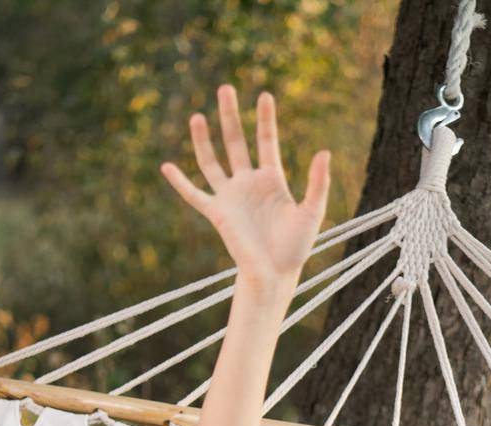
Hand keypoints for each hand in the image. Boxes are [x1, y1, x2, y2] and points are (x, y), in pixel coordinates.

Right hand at [160, 84, 330, 285]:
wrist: (274, 273)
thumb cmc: (296, 246)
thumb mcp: (312, 211)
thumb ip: (317, 182)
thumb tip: (324, 152)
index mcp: (272, 179)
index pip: (266, 140)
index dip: (266, 118)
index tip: (264, 94)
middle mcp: (248, 183)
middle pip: (236, 142)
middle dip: (230, 116)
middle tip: (225, 88)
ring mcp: (230, 196)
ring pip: (212, 161)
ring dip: (204, 139)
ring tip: (197, 115)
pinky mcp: (217, 213)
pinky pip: (194, 195)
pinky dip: (180, 182)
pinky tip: (166, 166)